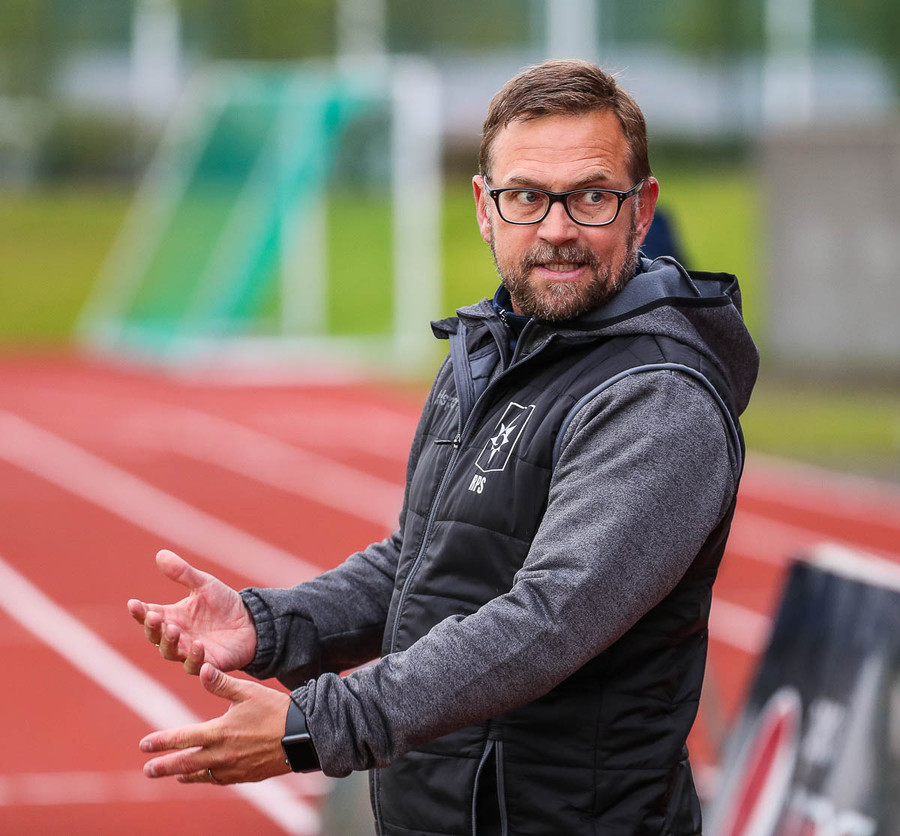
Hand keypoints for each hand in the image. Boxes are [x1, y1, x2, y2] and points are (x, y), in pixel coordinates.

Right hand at [127, 549, 256, 673]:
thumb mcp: (204, 584)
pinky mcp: (208, 663)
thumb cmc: (223, 604)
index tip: (133, 603)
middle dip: (153, 628)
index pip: (148, 615)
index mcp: (172, 617)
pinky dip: (197, 662)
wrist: (250, 622)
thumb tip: (160, 554)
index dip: (139, 611)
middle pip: (156, 637)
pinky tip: (200, 651)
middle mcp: (177, 637)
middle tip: (154, 617)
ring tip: (174, 630)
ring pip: (171, 653)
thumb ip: (183, 573)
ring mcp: (190, 652)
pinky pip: (198, 667)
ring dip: (170, 644)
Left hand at [140, 664, 292, 783]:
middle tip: (148, 770)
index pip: (183, 738)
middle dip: (164, 767)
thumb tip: (201, 668)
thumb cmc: (275, 710)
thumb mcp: (248, 692)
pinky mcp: (246, 776)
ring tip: (173, 776)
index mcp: (221, 731)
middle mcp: (223, 754)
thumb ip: (221, 683)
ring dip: (184, 775)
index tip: (144, 745)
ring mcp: (234, 769)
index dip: (161, 742)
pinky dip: (207, 778)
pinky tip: (204, 776)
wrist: (303, 736)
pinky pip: (220, 780)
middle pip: (186, 764)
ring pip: (202, 775)